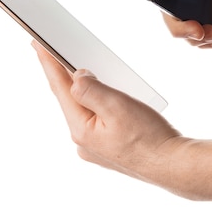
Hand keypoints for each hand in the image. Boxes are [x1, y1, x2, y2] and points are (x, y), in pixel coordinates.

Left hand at [32, 41, 185, 182]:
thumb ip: (90, 89)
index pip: (59, 88)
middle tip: (55, 53)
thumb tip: (77, 77)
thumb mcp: (117, 106)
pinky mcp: (109, 150)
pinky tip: (106, 98)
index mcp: (80, 129)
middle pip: (69, 99)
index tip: (37, 44)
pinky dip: (97, 105)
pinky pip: (96, 121)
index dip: (48, 63)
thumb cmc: (150, 138)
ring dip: (84, 91)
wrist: (174, 166)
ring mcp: (95, 148)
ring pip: (84, 110)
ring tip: (81, 72)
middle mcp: (83, 141)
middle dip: (64, 75)